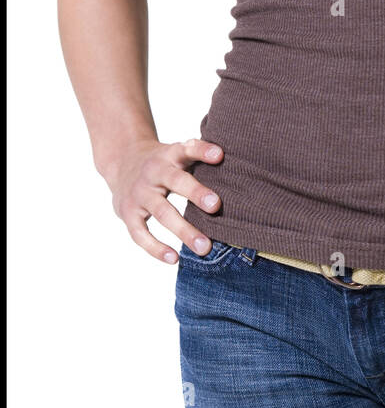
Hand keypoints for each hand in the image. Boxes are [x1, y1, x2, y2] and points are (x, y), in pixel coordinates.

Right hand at [100, 137, 224, 262]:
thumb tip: (240, 169)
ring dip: (184, 230)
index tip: (220, 155)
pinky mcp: (127, 213)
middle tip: (216, 206)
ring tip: (205, 247)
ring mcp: (139, 193)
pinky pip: (140, 233)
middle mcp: (154, 172)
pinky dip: (156, 247)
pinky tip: (174, 258)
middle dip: (196, 193)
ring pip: (162, 212)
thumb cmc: (164, 162)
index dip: (202, 151)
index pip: (187, 149)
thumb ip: (201, 158)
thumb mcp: (178, 152)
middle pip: (176, 182)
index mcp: (170, 154)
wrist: (122, 162)